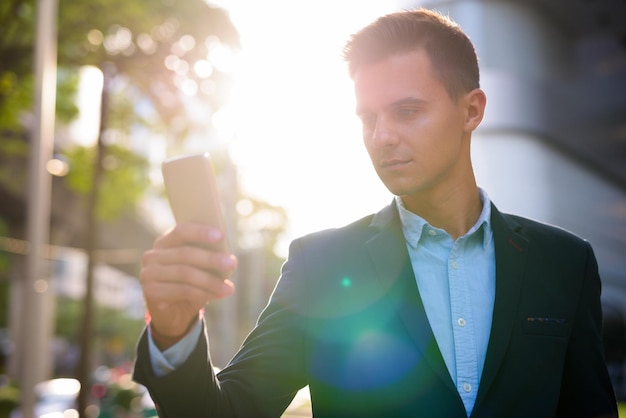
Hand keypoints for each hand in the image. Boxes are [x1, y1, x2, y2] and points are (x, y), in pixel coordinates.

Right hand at [140, 223, 236, 341]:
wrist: (174, 312)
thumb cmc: (191, 283)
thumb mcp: (199, 268)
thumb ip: (207, 257)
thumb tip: (228, 258)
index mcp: (165, 242)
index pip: (181, 231)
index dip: (200, 232)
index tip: (220, 236)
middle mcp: (152, 256)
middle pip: (185, 254)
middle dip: (211, 259)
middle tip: (232, 264)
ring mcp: (148, 274)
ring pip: (184, 273)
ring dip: (210, 281)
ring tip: (229, 287)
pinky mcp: (150, 292)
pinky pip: (181, 290)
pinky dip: (202, 293)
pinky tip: (218, 295)